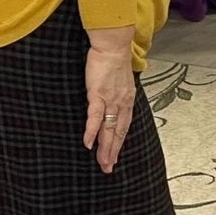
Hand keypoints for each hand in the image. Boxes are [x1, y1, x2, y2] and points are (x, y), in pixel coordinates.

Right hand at [83, 47, 136, 174]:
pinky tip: (88, 143)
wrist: (113, 46)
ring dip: (105, 147)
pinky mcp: (98, 94)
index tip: (116, 156)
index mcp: (127, 100)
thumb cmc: (114, 61)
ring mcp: (110, 100)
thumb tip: (113, 101)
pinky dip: (92, 131)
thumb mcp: (120, 81)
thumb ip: (117, 93)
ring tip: (102, 163)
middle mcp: (122, 103)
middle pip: (118, 132)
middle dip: (113, 151)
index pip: (124, 126)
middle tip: (108, 168)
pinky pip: (95, 116)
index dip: (119, 142)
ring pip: (108, 129)